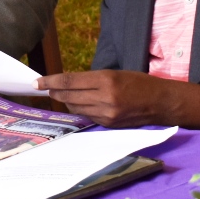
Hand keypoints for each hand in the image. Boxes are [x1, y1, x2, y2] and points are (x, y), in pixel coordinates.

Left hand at [35, 69, 199, 129]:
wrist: (163, 103)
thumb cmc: (140, 83)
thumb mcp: (116, 74)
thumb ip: (91, 80)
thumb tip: (67, 84)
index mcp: (107, 80)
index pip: (69, 81)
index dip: (50, 81)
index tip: (37, 82)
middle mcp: (105, 98)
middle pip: (68, 96)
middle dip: (54, 92)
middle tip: (45, 87)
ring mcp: (107, 114)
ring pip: (75, 107)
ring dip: (66, 101)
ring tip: (63, 94)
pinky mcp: (109, 124)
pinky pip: (87, 116)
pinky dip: (80, 109)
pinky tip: (80, 103)